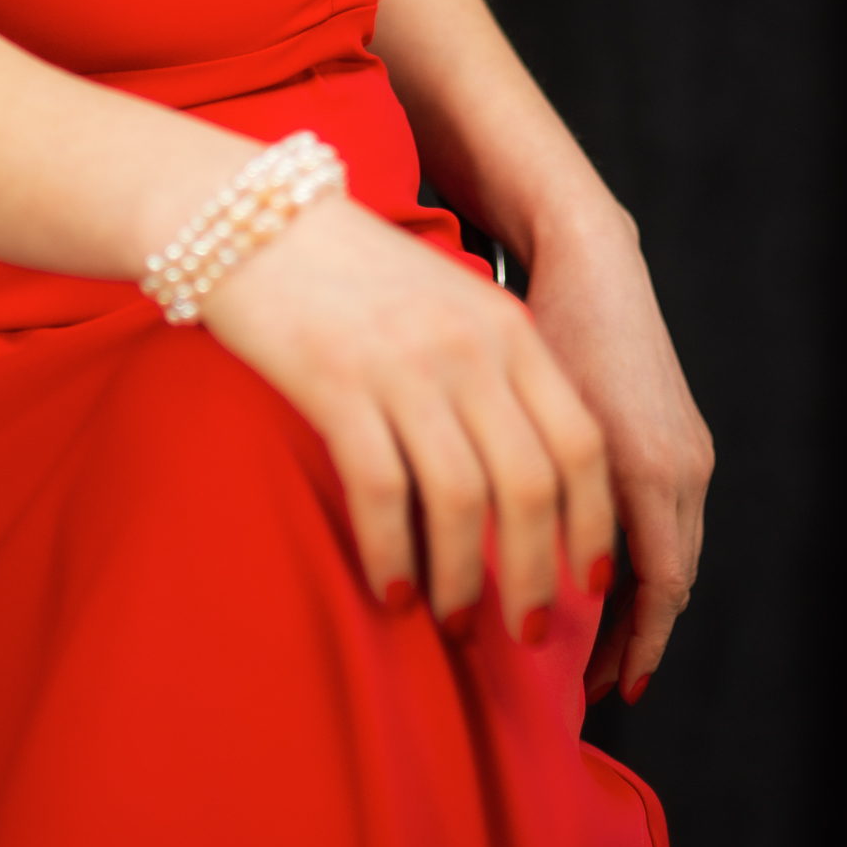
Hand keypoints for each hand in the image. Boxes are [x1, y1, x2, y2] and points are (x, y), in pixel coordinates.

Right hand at [199, 193, 615, 637]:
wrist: (254, 214)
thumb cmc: (351, 269)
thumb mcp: (446, 301)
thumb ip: (492, 368)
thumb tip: (526, 475)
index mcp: (506, 327)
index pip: (581, 442)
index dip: (592, 522)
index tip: (588, 581)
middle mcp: (467, 347)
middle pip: (532, 484)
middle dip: (536, 574)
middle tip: (527, 632)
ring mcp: (403, 364)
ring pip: (462, 499)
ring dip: (464, 579)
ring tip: (457, 622)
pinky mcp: (336, 383)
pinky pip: (381, 492)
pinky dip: (392, 554)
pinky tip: (390, 591)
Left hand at [520, 200, 712, 703]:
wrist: (592, 258)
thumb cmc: (544, 325)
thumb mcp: (530, 411)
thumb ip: (529, 490)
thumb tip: (497, 570)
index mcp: (645, 465)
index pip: (659, 589)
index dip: (632, 648)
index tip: (599, 692)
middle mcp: (681, 464)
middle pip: (670, 583)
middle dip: (633, 640)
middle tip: (586, 685)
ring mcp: (689, 450)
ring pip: (674, 554)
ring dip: (640, 604)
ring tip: (593, 642)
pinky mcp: (684, 436)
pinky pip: (673, 521)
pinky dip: (645, 560)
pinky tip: (603, 573)